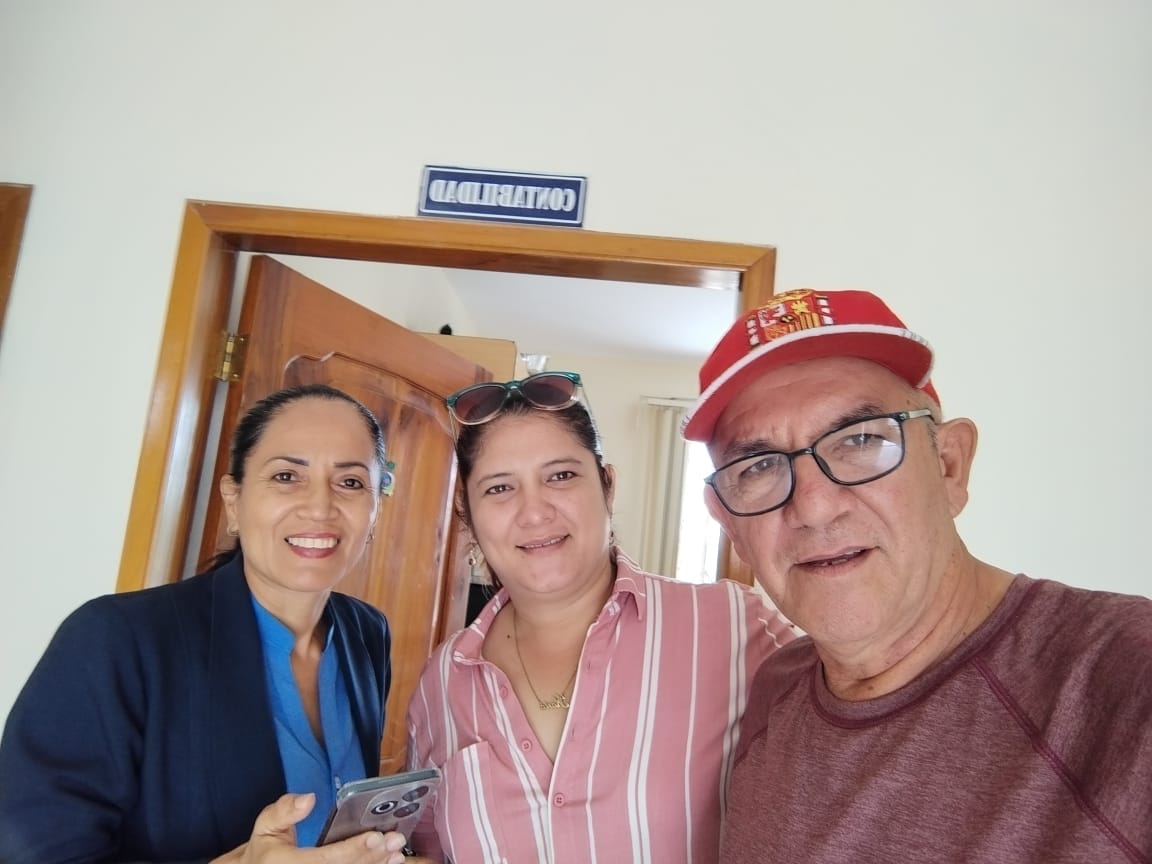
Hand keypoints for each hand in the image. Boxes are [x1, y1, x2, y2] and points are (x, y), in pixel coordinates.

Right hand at [210, 793, 408, 862]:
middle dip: (373, 857)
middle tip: (395, 841)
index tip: (376, 836)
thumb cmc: (266, 850)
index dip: (353, 849)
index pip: (327, 859)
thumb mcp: (266, 826)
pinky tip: (388, 863)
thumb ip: (284, 811)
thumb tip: (308, 799)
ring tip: (396, 853)